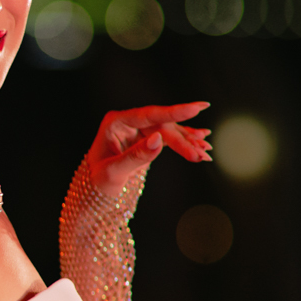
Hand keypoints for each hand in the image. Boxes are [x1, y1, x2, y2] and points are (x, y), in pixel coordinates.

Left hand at [80, 102, 210, 196]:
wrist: (95, 191)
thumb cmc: (98, 182)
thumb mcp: (113, 172)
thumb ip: (135, 156)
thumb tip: (158, 141)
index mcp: (115, 123)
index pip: (148, 115)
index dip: (173, 112)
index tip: (195, 108)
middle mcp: (127, 122)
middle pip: (162, 127)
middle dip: (183, 141)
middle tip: (200, 154)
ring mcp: (137, 129)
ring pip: (169, 132)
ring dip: (188, 142)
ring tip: (205, 152)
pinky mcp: (146, 138)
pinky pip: (169, 138)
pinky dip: (184, 143)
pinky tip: (201, 141)